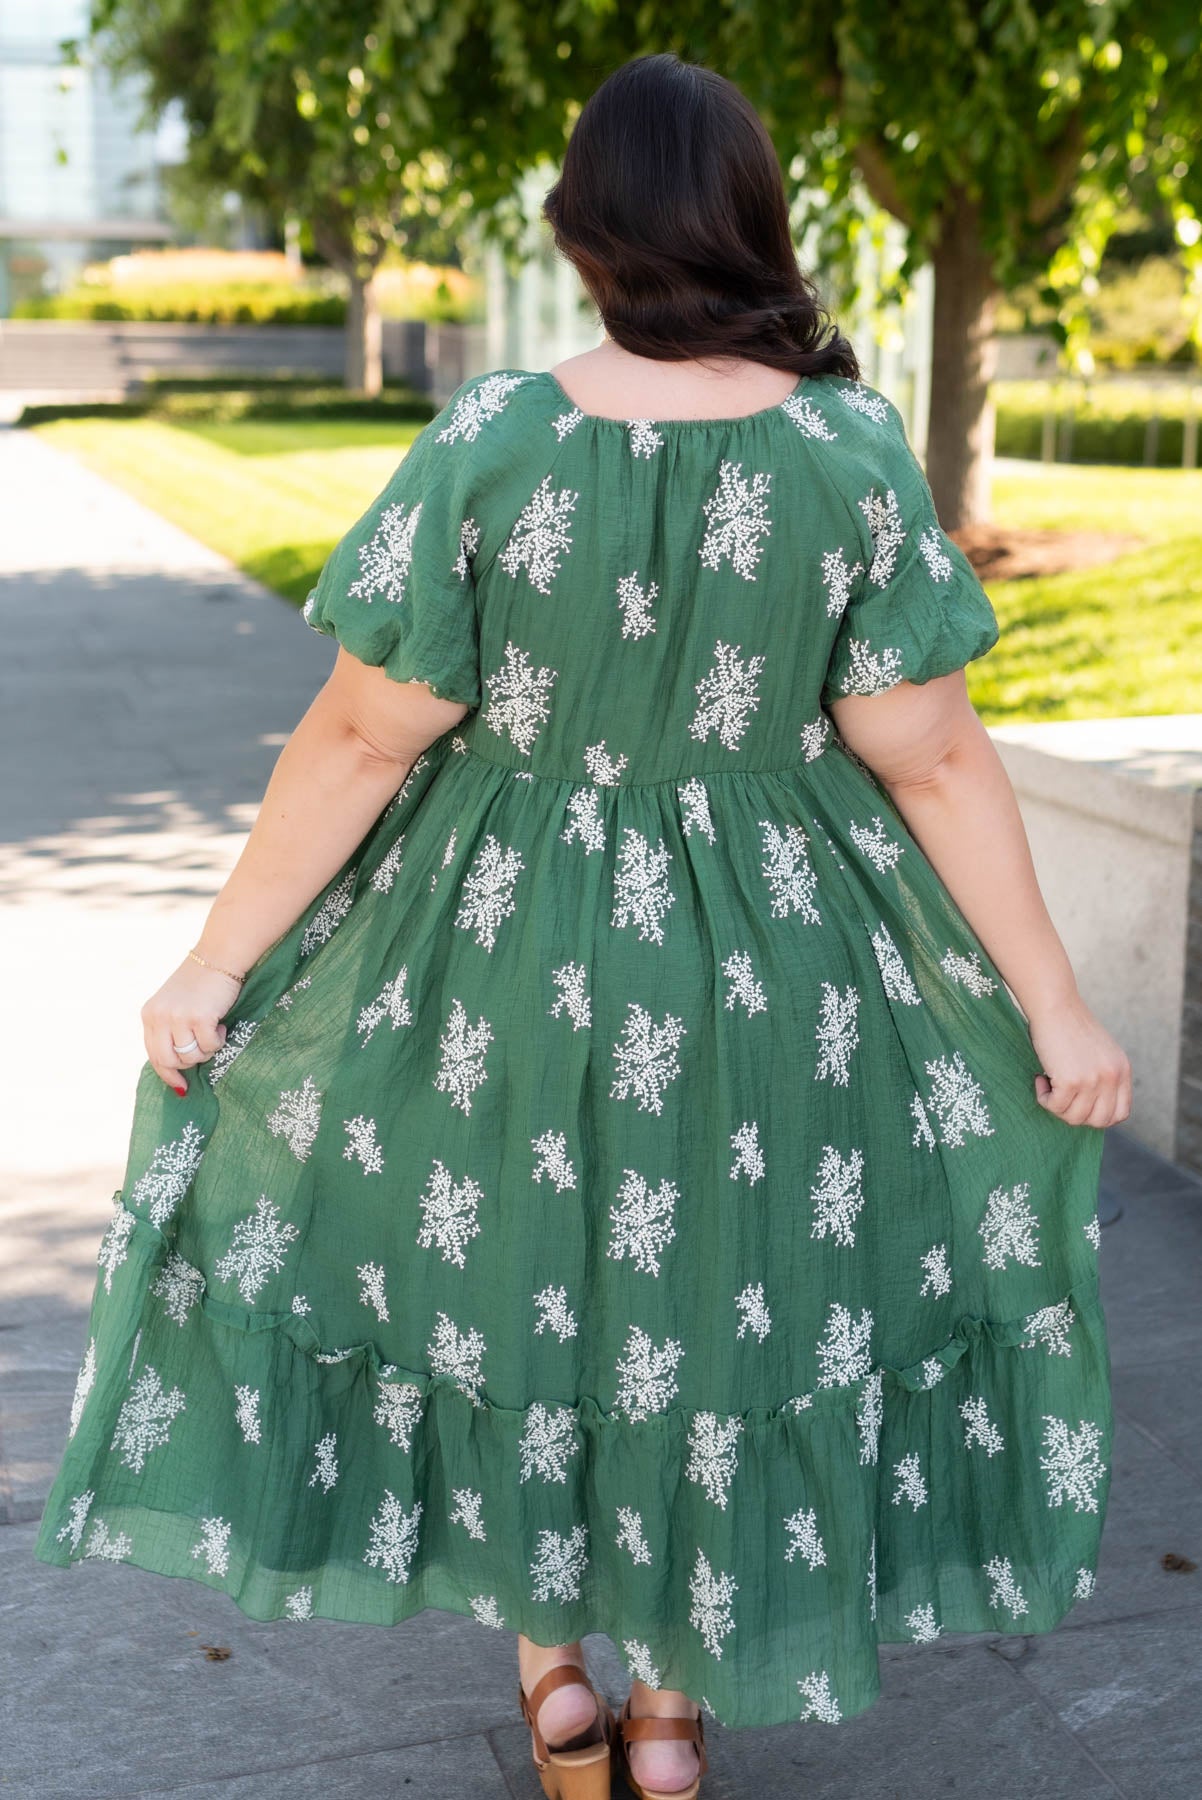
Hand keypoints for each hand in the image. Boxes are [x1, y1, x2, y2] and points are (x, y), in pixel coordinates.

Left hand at [141, 959, 240, 1093]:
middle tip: (203, 1049)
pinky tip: (220, 1024)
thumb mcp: (174, 1004)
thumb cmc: (201, 983)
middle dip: (189, 1063)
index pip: (153, 1055)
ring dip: (206, 1050)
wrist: (219, 957)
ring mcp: (178, 1017)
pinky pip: (210, 1046)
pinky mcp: (199, 1017)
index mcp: (149, 1014)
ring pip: (191, 1056)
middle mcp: (159, 1017)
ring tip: (213, 1031)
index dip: (167, 1074)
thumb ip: (168, 1030)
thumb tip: (175, 1071)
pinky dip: (218, 1040)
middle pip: (170, 1061)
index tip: (181, 1087)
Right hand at [1026, 991, 1131, 1127]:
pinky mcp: (1072, 1081)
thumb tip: (1091, 1106)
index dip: (1098, 1116)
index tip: (1080, 1105)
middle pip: (1098, 1121)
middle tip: (1061, 1097)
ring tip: (1049, 1083)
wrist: (1055, 1005)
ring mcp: (1093, 1080)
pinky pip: (1055, 1106)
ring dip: (1057, 1106)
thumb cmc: (1070, 1025)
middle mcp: (1112, 1077)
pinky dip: (1044, 1097)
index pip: (1120, 1113)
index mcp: (1122, 1070)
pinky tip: (1040, 1079)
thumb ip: (1104, 1076)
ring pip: (1074, 1117)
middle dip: (1076, 1115)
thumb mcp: (1100, 1052)